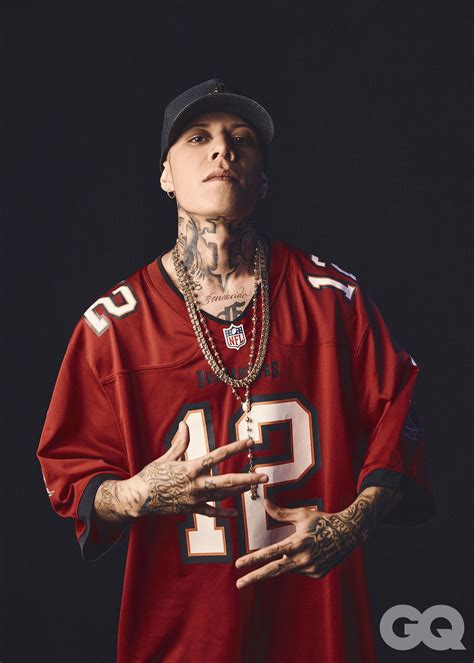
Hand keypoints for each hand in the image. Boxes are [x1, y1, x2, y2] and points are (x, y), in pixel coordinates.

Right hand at [132, 421, 268, 518]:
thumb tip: (185, 424)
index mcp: (191, 468)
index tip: (250, 442)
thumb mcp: (166, 457)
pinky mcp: (191, 509)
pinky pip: (210, 512)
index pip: (218, 455)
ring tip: (254, 485)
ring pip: (223, 495)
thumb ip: (180, 442)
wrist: (139, 499)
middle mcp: (196, 484)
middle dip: (248, 479)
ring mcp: (195, 499)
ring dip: (240, 490)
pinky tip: (234, 513)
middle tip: (265, 476)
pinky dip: (223, 513)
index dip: (236, 448)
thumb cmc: (151, 475)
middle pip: (228, 481)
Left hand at [234, 495, 375, 588]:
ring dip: (286, 561)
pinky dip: (299, 561)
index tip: (238, 564)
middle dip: (254, 578)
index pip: (270, 553)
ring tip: (303, 546)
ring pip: (288, 567)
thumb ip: (281, 513)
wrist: (349, 533)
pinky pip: (300, 569)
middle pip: (273, 571)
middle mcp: (303, 559)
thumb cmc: (323, 520)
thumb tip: (265, 503)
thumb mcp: (302, 515)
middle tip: (239, 584)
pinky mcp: (317, 574)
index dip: (253, 559)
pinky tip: (312, 551)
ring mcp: (310, 569)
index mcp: (297, 543)